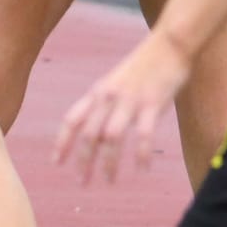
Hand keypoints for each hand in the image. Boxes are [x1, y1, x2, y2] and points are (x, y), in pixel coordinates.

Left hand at [55, 30, 192, 183]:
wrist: (170, 43)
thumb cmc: (146, 63)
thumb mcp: (117, 80)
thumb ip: (105, 101)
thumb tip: (97, 128)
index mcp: (99, 91)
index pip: (73, 119)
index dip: (62, 142)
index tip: (56, 163)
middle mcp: (109, 96)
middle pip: (89, 134)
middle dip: (83, 160)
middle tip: (82, 183)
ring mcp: (130, 100)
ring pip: (111, 138)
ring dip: (108, 162)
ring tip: (109, 181)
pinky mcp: (152, 103)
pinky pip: (143, 135)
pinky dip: (141, 154)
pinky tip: (143, 168)